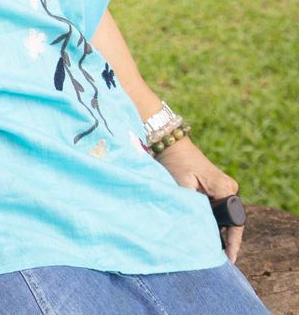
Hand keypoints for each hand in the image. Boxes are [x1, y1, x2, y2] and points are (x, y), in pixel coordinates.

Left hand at [156, 138, 242, 261]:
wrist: (170, 144)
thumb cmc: (175, 162)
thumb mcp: (182, 186)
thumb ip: (192, 207)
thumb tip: (196, 230)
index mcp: (225, 189)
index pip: (235, 223)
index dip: (232, 243)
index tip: (229, 260)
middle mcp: (229, 189)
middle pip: (230, 222)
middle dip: (222, 239)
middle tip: (211, 257)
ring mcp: (224, 189)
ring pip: (222, 217)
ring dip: (214, 230)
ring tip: (204, 248)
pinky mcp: (215, 188)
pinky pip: (216, 209)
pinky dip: (209, 220)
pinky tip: (201, 232)